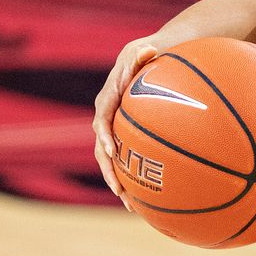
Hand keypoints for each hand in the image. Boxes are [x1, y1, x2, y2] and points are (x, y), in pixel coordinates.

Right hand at [92, 39, 159, 210]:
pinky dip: (134, 178)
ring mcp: (117, 129)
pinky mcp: (128, 137)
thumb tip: (150, 49)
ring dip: (119, 182)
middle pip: (102, 149)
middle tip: (119, 191)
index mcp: (109, 99)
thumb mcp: (145, 49)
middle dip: (109, 170)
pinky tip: (148, 199)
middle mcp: (108, 117)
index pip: (102, 119)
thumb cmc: (150, 54)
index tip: (110, 149)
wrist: (153, 59)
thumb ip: (144, 54)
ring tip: (132, 206)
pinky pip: (127, 160)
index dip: (103, 135)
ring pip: (112, 161)